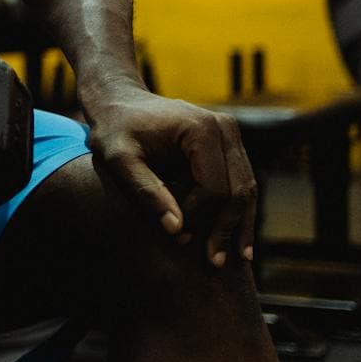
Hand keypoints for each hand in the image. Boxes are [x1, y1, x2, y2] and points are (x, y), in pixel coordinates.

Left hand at [85, 84, 257, 267]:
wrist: (118, 99)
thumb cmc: (113, 128)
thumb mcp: (117, 158)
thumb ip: (145, 190)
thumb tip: (177, 229)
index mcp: (201, 129)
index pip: (214, 187)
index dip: (200, 218)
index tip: (181, 239)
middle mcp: (224, 128)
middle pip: (238, 189)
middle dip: (227, 228)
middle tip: (215, 262)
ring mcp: (230, 134)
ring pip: (247, 188)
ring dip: (239, 223)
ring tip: (236, 258)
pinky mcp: (228, 143)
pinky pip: (240, 181)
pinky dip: (238, 210)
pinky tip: (236, 238)